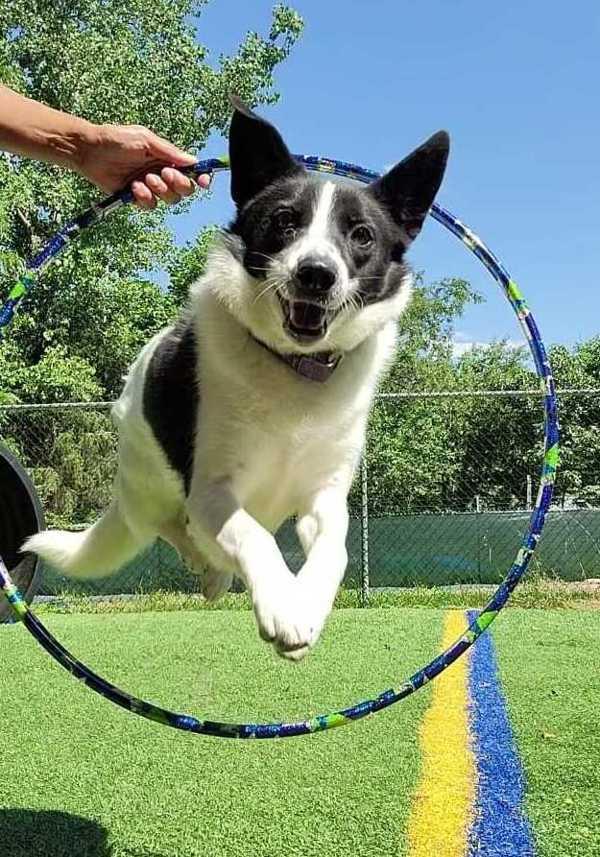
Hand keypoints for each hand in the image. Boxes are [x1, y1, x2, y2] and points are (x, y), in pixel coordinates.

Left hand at [76, 123, 210, 208]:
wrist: (90, 151)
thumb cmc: (115, 139)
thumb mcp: (145, 139)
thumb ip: (169, 152)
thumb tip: (192, 160)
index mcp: (167, 158)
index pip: (191, 171)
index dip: (200, 177)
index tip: (203, 181)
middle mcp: (161, 173)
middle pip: (185, 189)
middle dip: (178, 184)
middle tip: (164, 174)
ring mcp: (150, 187)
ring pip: (169, 199)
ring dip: (159, 190)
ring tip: (143, 179)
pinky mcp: (137, 198)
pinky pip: (151, 206)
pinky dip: (144, 197)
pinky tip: (133, 188)